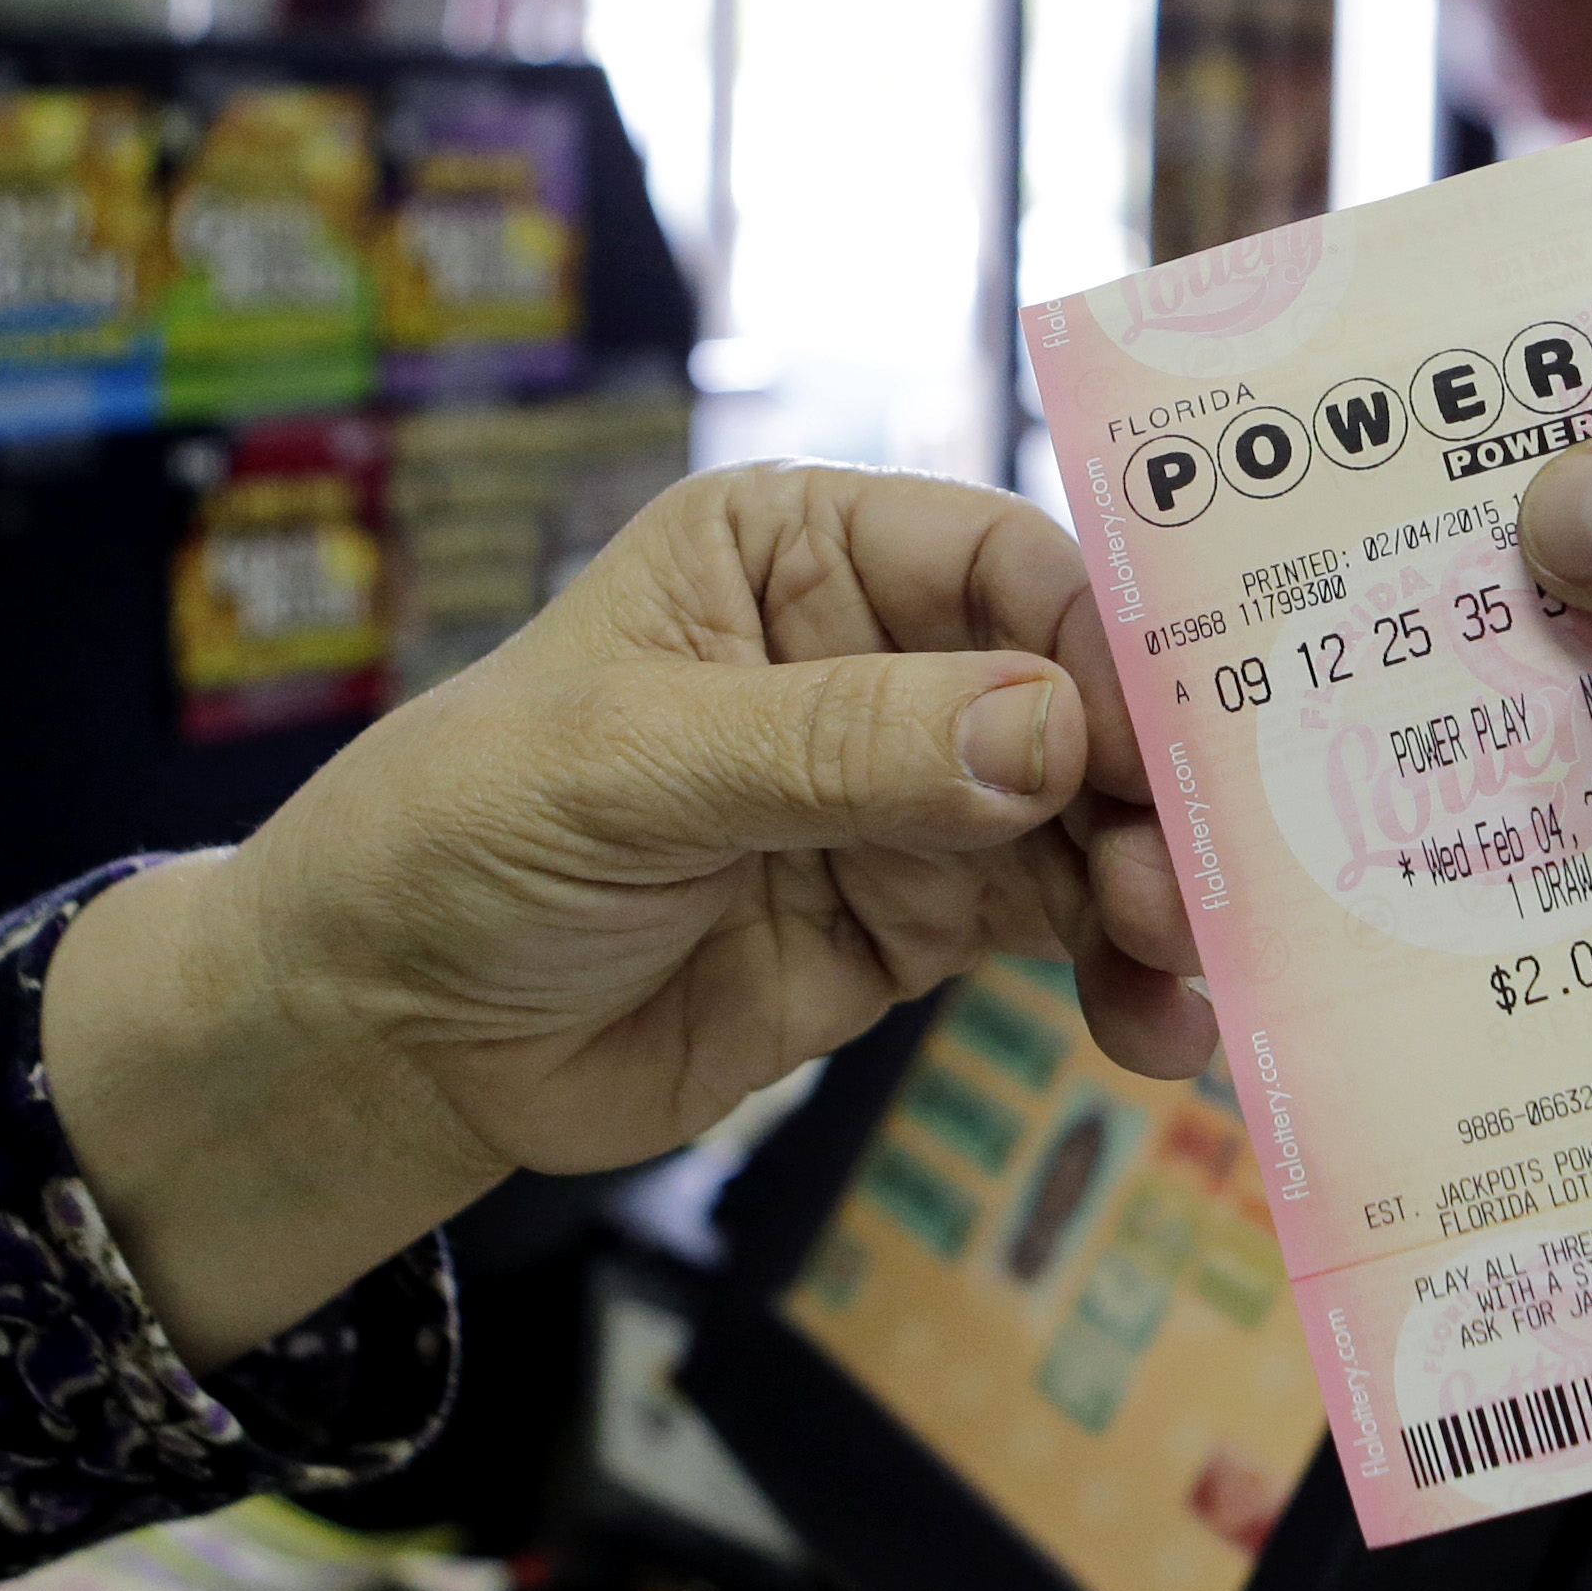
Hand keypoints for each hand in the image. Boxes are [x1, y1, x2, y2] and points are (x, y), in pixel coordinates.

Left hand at [45, 463, 1216, 1366]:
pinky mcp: (921, 920)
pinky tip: (1158, 1025)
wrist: (387, 1037)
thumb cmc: (460, 837)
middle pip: (1076, 698)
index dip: (1103, 643)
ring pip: (1088, 825)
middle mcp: (884, 658)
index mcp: (803, 554)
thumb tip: (1045, 736)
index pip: (1003, 564)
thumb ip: (840, 746)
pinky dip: (1122, 974)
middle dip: (1156, 784)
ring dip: (1158, 891)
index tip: (1172, 740)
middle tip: (1204, 877)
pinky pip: (1057, 931)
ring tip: (1189, 970)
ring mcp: (913, 797)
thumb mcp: (630, 769)